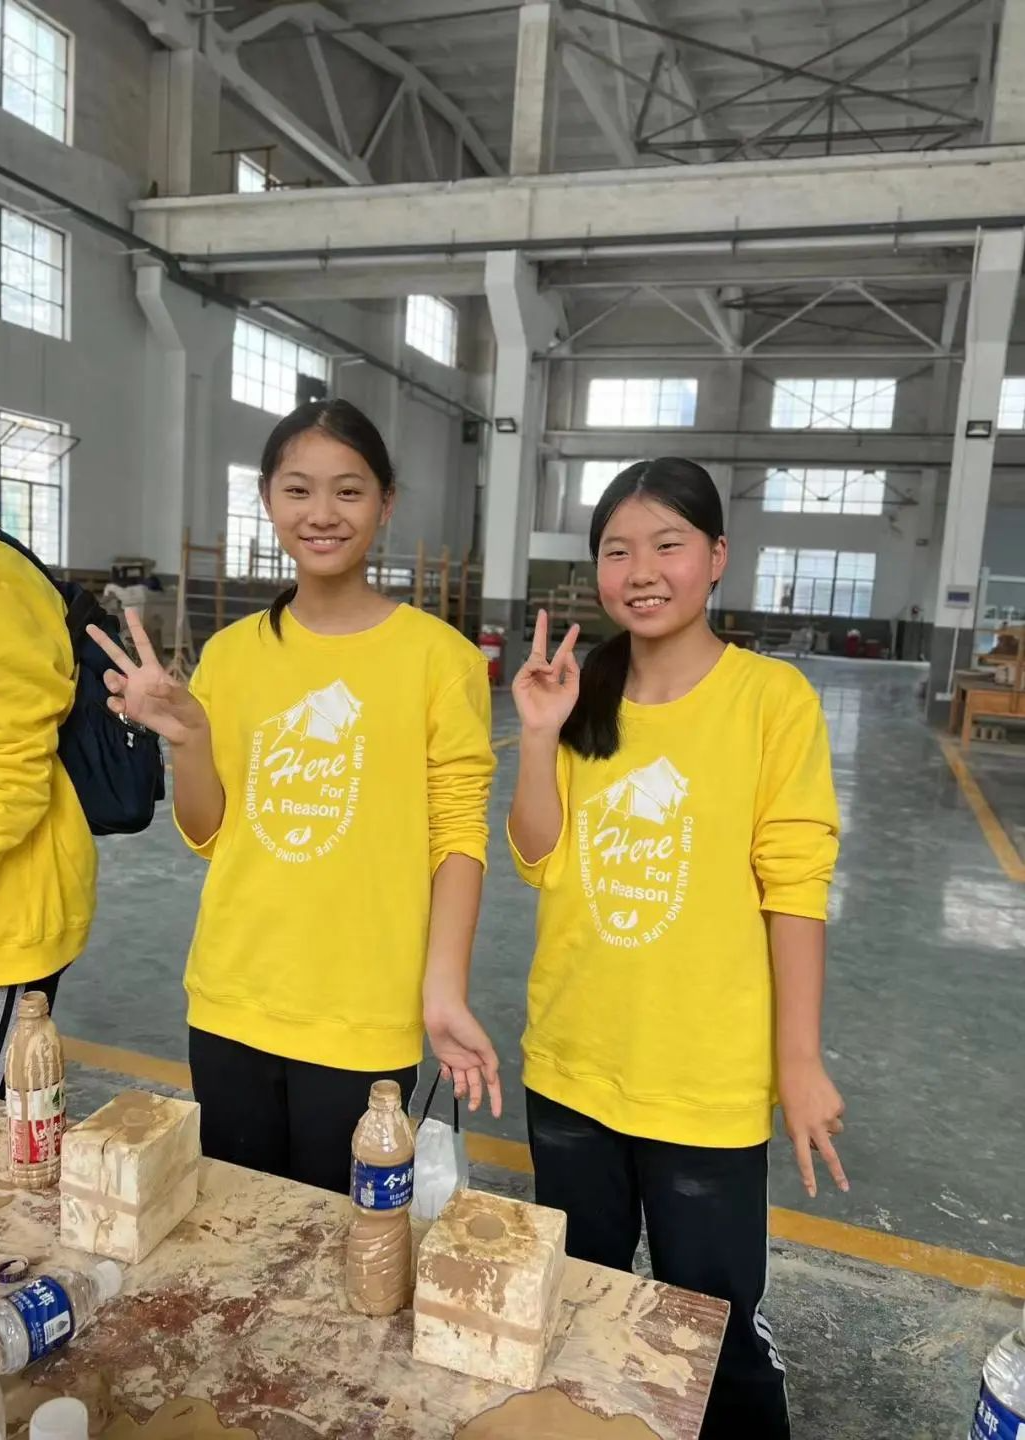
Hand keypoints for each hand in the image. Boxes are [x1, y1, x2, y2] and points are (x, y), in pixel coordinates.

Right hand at [86, 608, 205, 746]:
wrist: (185, 731)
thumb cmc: (188, 709)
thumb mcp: (184, 698)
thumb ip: (170, 691)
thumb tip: (151, 687)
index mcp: (153, 669)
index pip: (142, 645)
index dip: (136, 628)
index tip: (129, 610)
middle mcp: (138, 678)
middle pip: (118, 656)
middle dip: (104, 642)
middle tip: (90, 627)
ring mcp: (132, 693)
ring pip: (112, 678)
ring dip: (109, 679)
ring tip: (117, 685)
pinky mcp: (129, 709)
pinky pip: (114, 702)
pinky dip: (113, 702)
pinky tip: (120, 705)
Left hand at [423, 993, 501, 1117]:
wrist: (444, 1013)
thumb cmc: (466, 1026)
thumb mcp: (483, 1044)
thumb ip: (490, 1063)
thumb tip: (492, 1080)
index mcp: (483, 1058)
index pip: (492, 1082)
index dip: (495, 1098)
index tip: (496, 1114)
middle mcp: (471, 1061)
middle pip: (476, 1085)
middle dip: (476, 1097)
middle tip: (472, 1108)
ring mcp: (457, 1060)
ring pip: (461, 1082)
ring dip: (461, 1090)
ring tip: (458, 1092)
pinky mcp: (443, 1057)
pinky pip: (447, 1072)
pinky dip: (446, 1076)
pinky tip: (446, 1072)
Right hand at [511, 610, 579, 734]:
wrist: (546, 725)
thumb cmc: (559, 710)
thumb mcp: (572, 689)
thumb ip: (572, 671)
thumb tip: (569, 653)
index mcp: (554, 673)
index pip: (562, 652)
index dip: (568, 640)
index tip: (575, 627)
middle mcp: (541, 672)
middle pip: (540, 646)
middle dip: (542, 629)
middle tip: (543, 612)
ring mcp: (529, 675)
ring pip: (536, 657)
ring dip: (545, 663)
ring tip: (551, 673)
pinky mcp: (520, 681)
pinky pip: (529, 667)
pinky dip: (538, 667)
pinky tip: (545, 673)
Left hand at [778, 1055, 847, 1197]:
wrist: (799, 1064)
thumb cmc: (788, 1088)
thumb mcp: (788, 1113)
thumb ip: (799, 1130)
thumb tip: (816, 1143)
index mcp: (797, 1128)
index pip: (802, 1158)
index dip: (808, 1177)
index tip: (813, 1193)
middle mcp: (814, 1126)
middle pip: (828, 1155)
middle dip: (837, 1173)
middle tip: (844, 1188)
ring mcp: (828, 1117)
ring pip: (835, 1130)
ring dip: (829, 1124)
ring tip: (817, 1106)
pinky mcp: (838, 1107)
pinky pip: (837, 1114)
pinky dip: (832, 1108)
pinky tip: (822, 1096)